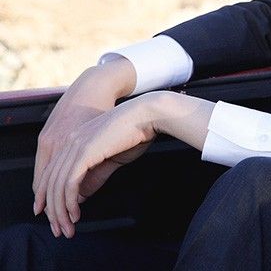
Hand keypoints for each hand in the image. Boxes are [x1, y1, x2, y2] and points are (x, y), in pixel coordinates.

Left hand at [35, 93, 158, 237]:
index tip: (54, 216)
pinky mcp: (84, 152)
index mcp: (74, 140)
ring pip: (57, 186)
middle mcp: (70, 142)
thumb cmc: (136, 133)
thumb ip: (94, 175)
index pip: (51, 173)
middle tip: (59, 229)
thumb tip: (79, 197)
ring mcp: (75, 145)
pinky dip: (69, 202)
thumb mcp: (111, 159)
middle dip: (53, 210)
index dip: (48, 197)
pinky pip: (69, 183)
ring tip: (68, 227)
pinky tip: (75, 214)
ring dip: (60, 211)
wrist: (147, 115)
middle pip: (50, 182)